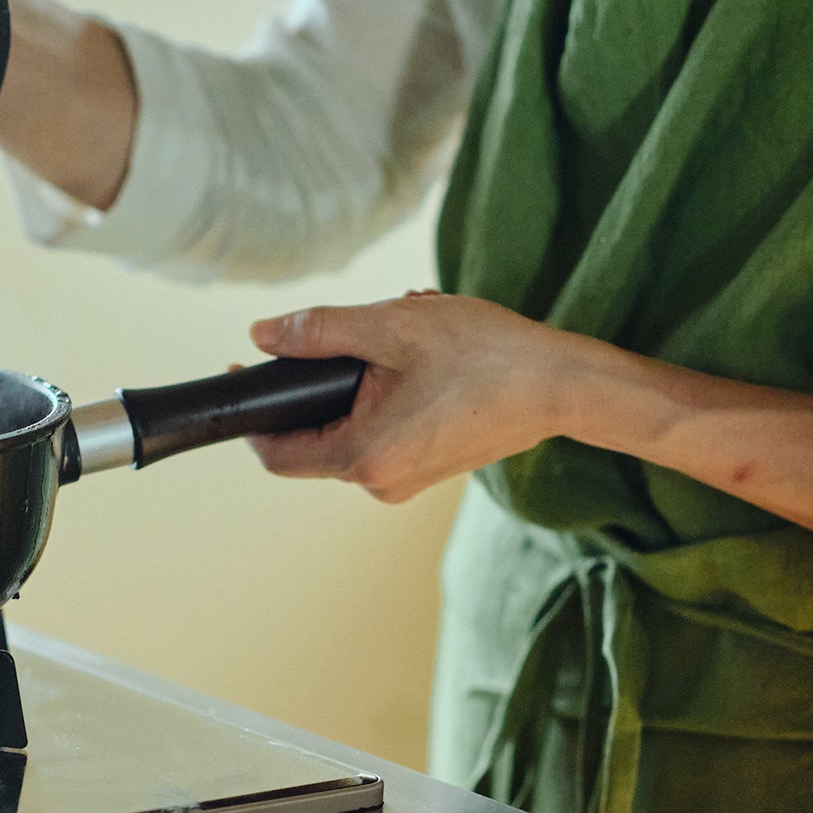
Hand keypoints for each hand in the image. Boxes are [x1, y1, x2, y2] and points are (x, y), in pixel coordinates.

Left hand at [245, 291, 574, 502]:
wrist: (563, 385)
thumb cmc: (485, 356)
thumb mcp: (392, 327)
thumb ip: (318, 331)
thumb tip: (262, 336)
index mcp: (363, 457)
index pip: (275, 451)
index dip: (254, 413)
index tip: (249, 369)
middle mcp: (380, 485)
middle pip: (313, 436)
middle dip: (321, 380)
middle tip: (357, 332)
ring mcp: (406, 482)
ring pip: (350, 426)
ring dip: (360, 380)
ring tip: (404, 337)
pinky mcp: (428, 469)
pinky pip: (383, 431)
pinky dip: (387, 393)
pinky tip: (423, 358)